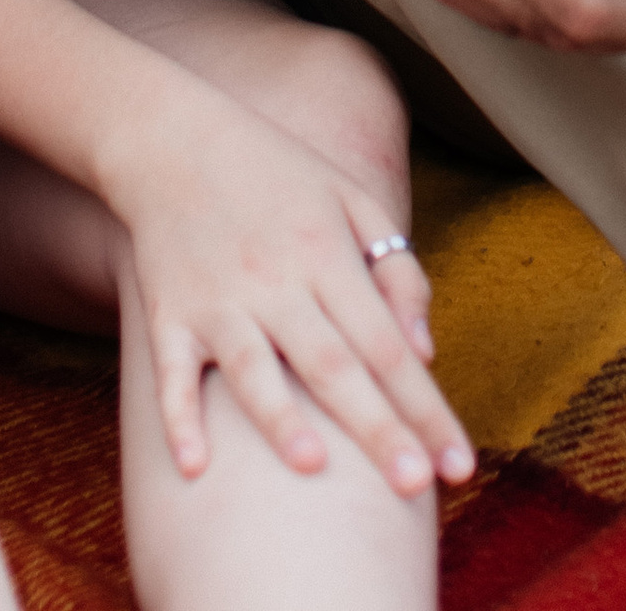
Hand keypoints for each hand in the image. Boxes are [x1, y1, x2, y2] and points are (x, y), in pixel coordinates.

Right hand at [101, 89, 476, 498]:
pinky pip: (171, 374)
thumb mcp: (349, 197)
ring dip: (281, 418)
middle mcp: (276, 281)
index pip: (388, 345)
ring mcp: (218, 300)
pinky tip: (192, 467)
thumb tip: (426, 351)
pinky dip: (178, 419)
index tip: (459, 467)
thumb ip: (395, 269)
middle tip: (413, 488)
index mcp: (328, 254)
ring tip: (314, 468)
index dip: (425, 406)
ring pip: (252, 369)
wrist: (171, 138)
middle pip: (333, 366)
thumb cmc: (275, 172)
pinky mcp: (166, 314)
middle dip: (376, 428)